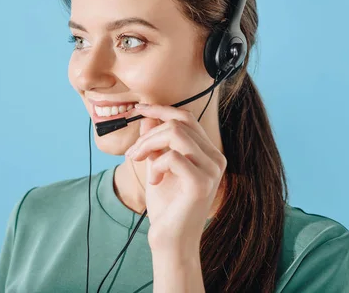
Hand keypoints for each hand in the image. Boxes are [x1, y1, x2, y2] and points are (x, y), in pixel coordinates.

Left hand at [125, 103, 226, 252]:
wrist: (171, 240)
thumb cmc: (166, 206)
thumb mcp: (157, 166)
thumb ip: (155, 142)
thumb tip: (147, 117)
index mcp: (208, 153)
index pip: (187, 118)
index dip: (161, 109)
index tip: (138, 108)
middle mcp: (215, 159)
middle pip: (180, 123)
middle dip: (149, 131)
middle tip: (133, 152)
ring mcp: (211, 171)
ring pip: (175, 134)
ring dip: (148, 144)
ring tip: (139, 161)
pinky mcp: (201, 184)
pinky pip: (173, 156)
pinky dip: (156, 164)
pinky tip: (154, 180)